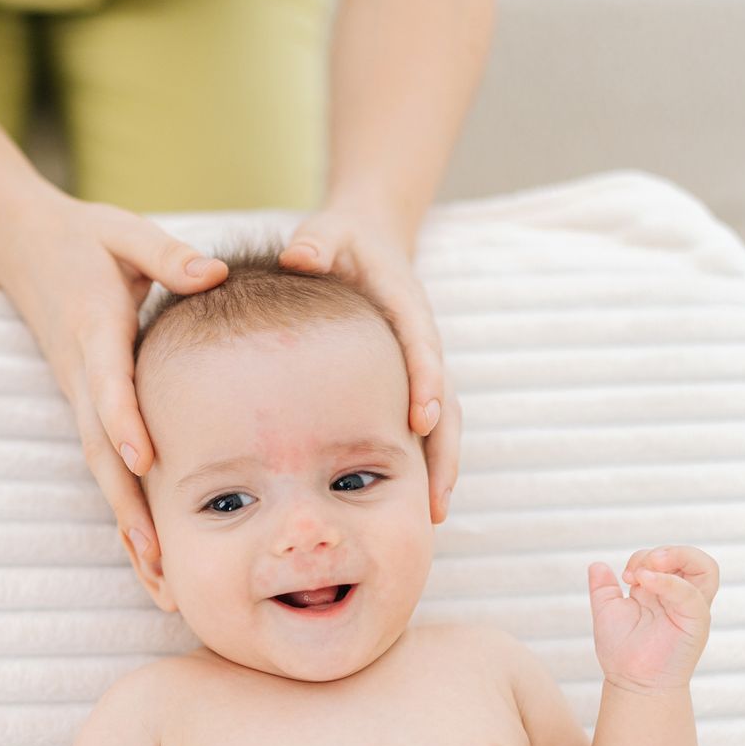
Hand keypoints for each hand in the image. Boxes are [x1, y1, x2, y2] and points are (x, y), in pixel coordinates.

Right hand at [0, 195, 228, 570]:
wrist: (25, 247)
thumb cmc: (88, 239)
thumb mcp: (126, 232)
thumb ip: (167, 254)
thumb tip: (212, 272)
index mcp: (93, 327)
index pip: (107, 380)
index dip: (123, 420)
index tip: (143, 460)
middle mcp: (81, 373)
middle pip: (99, 447)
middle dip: (125, 503)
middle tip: (155, 554)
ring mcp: (80, 397)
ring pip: (100, 470)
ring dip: (127, 525)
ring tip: (159, 580)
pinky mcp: (86, 410)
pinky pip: (104, 467)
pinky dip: (125, 513)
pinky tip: (150, 558)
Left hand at [279, 207, 458, 523]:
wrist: (366, 239)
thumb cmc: (340, 241)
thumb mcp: (327, 231)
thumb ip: (316, 241)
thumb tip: (298, 256)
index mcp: (405, 305)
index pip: (422, 345)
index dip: (426, 382)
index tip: (423, 419)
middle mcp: (423, 341)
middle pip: (446, 399)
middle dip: (444, 448)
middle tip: (434, 495)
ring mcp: (421, 366)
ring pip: (444, 422)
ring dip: (442, 466)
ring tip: (433, 514)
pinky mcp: (411, 382)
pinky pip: (425, 426)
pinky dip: (425, 462)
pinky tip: (415, 501)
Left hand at [588, 545, 719, 692]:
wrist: (631, 681)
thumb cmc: (622, 651)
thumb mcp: (607, 611)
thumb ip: (602, 588)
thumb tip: (597, 565)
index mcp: (664, 591)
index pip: (667, 558)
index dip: (643, 558)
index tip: (625, 577)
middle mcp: (681, 597)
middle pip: (694, 559)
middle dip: (667, 551)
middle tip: (641, 568)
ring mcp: (691, 608)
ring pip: (706, 568)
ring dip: (677, 557)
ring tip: (649, 567)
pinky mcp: (696, 621)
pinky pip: (691, 594)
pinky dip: (668, 581)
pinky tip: (645, 581)